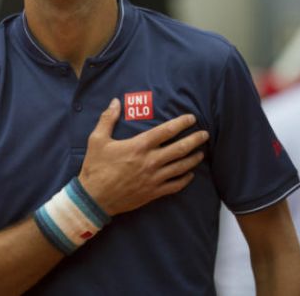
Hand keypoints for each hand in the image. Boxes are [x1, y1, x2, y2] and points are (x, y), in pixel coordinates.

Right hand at [78, 98, 208, 215]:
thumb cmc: (96, 168)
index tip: (192, 118)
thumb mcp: (97, 140)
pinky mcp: (153, 193)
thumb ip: (108, 119)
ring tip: (201, 153)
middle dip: (195, 140)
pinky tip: (190, 174)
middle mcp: (151, 161)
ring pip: (181, 167)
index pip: (166, 131)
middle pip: (180, 148)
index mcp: (139, 146)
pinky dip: (185, 179)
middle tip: (205, 134)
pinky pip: (175, 185)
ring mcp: (154, 178)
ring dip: (193, 159)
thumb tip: (115, 101)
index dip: (181, 123)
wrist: (94, 198)